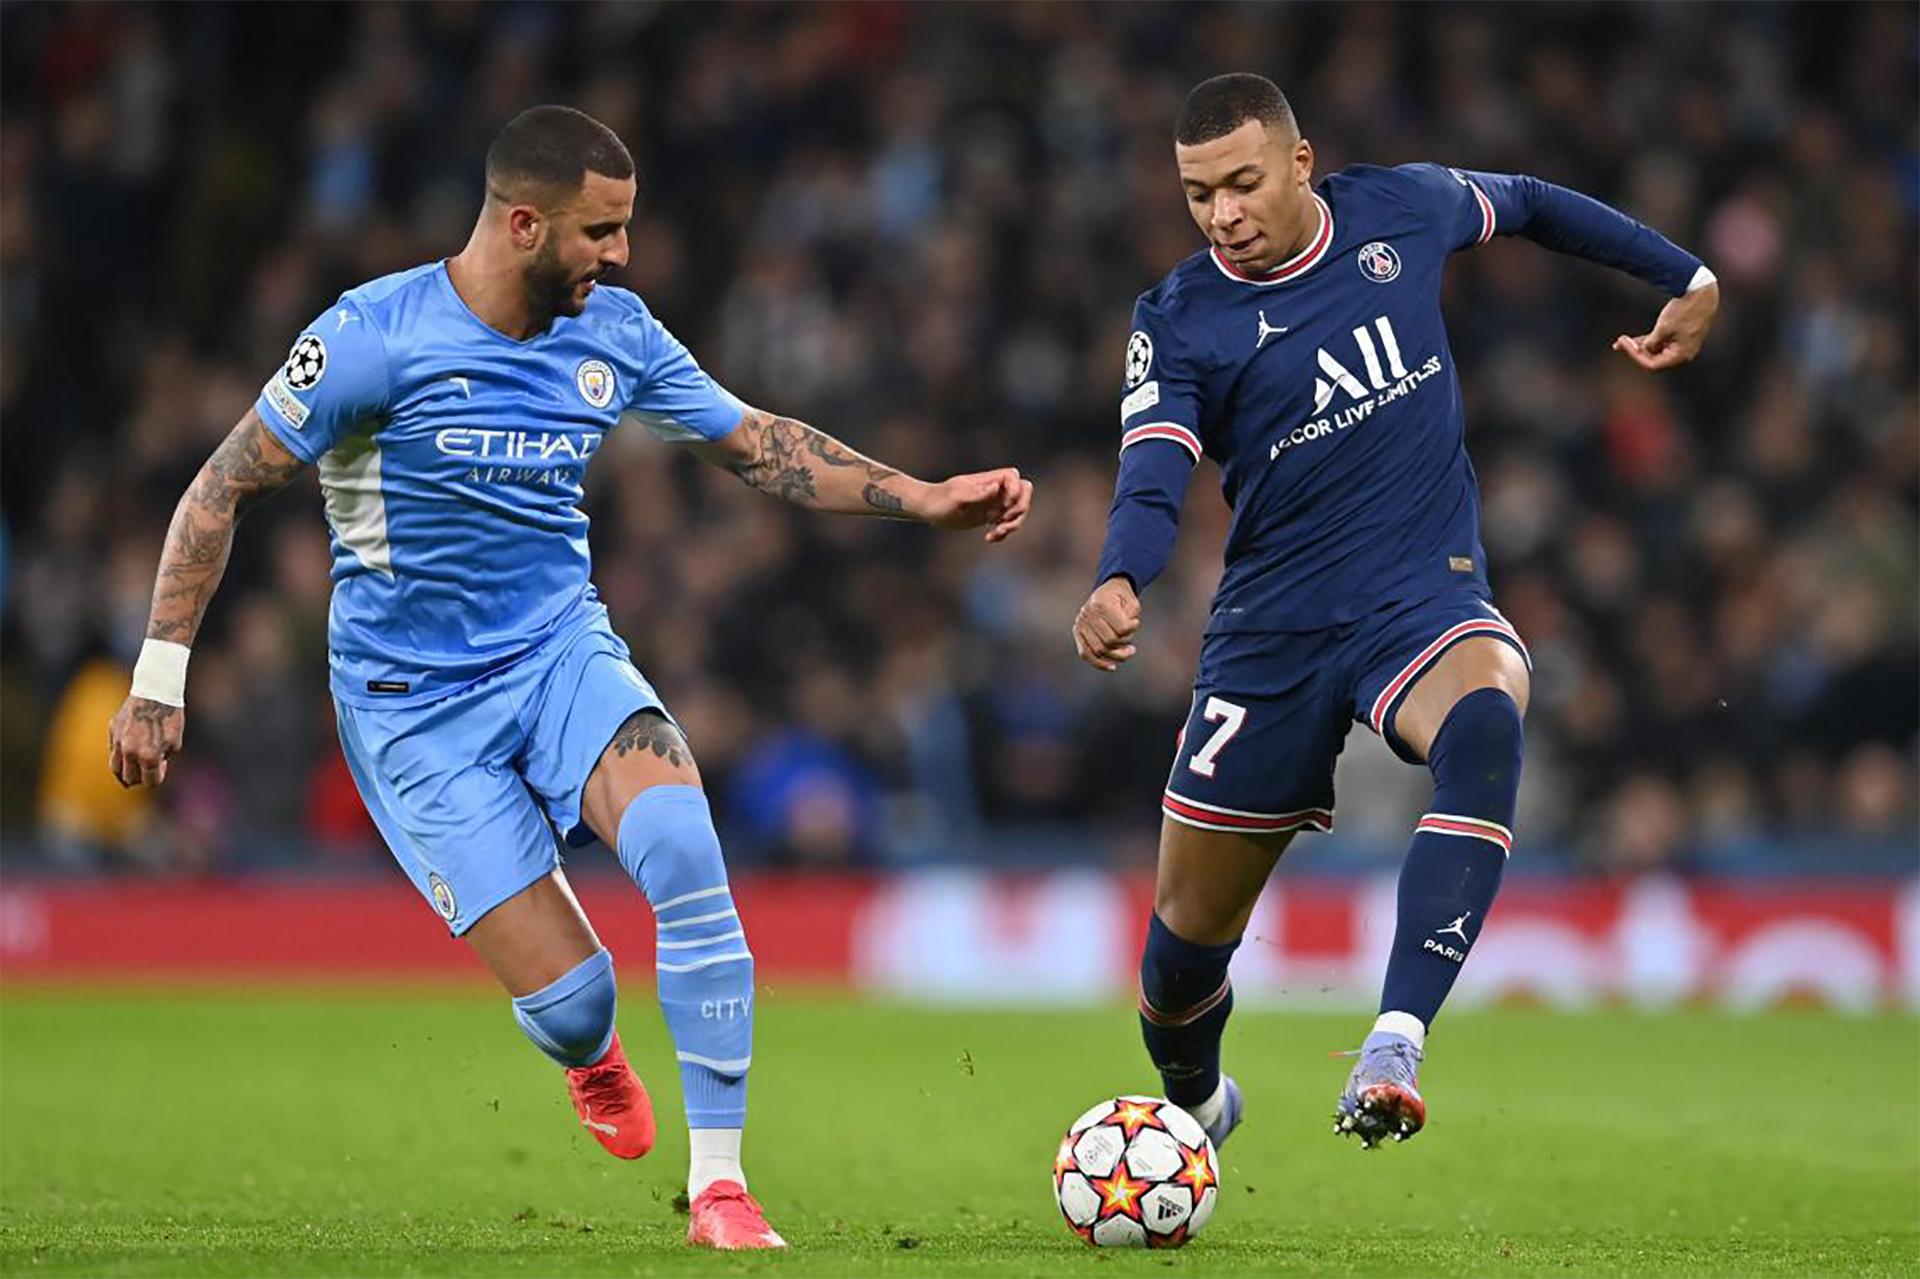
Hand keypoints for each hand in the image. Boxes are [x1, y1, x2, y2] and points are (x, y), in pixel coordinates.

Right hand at [108, 697, 184, 787]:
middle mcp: (130, 751)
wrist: (156, 692)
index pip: (149, 782)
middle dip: (140, 779)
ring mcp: (118, 741)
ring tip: (133, 770)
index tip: (160, 773)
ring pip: (115, 768)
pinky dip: (121, 755)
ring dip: (125, 771)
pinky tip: (130, 752)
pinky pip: (113, 750)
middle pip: (129, 779)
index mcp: (149, 756)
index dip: (156, 780)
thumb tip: (152, 770)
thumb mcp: (175, 742)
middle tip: (147, 773)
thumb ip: (163, 760)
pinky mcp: (112, 730)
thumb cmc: (170, 718)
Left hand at [916, 468, 1033, 541]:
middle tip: (1001, 521)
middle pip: (1024, 492)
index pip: (1015, 477)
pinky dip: (1004, 532)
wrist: (928, 508)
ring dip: (1013, 524)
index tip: (1002, 505)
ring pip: (1019, 509)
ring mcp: (994, 502)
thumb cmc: (939, 499)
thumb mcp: (956, 497)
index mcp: (988, 480)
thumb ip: (976, 493)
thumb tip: (996, 487)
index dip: (1015, 492)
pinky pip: (1007, 523)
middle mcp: (995, 489)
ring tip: (994, 533)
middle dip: (1019, 509)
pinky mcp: (990, 516)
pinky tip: (989, 538)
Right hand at [1072, 576, 1141, 670]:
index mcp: (1101, 603)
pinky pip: (1085, 654)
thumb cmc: (1121, 597)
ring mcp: (1080, 623)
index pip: (1121, 628)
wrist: (1106, 591)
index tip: (1135, 622)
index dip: (1132, 628)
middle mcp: (1087, 613)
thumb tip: (1123, 636)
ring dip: (1116, 656)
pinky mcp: (1078, 632)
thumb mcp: (1132, 602)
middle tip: (1132, 645)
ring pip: (1099, 650)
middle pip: (1110, 641)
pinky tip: (1112, 667)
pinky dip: (1099, 663)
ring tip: (1128, 653)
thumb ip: (1131, 618)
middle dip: (1125, 644)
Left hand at [1613, 281, 1716, 370]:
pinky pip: (1662, 342)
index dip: (1635, 356)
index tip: (1623, 344)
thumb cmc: (1683, 311)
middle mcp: (1683, 354)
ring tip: (1620, 342)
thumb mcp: (1663, 329)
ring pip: (1657, 350)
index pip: (1653, 364)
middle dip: (1635, 352)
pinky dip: (1648, 340)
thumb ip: (1651, 343)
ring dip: (1639, 346)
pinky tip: (1633, 339)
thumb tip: (1645, 350)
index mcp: (1681, 356)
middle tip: (1619, 342)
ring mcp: (1682, 345)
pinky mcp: (1681, 336)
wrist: (1701, 292)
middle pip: (1654, 359)